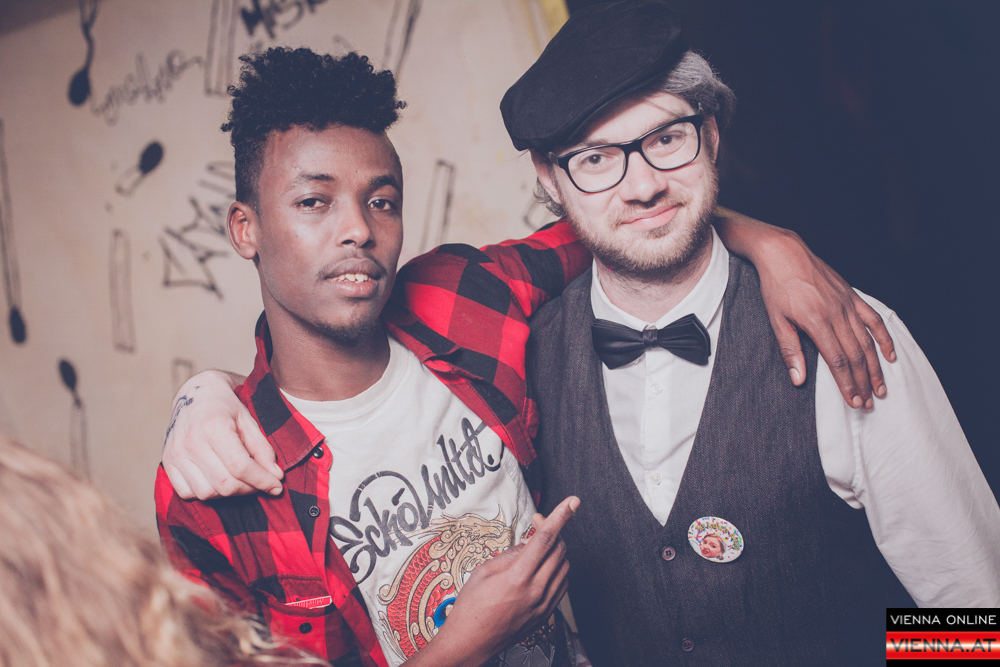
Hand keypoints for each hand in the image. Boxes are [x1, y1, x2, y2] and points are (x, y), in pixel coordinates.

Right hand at [161, 370, 282, 499]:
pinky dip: (206, 492)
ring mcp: (176, 454)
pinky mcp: (168, 462)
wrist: (195, 394)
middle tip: (259, 481)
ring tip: (240, 479)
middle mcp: (191, 443)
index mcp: (214, 428)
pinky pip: (188, 493)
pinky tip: (218, 479)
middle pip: (225, 484)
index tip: (276, 487)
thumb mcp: (249, 421)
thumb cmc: (225, 406)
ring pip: (206, 493)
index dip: (262, 481)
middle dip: (248, 489)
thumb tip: (276, 476)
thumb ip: (263, 449)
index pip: (241, 467)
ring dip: (228, 492)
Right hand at [420, 496, 579, 666]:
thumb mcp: (483, 572)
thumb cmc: (470, 610)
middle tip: (536, 524)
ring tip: (537, 547)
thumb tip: (529, 542)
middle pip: (559, 550)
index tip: (572, 502)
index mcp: (517, 578)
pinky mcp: (546, 614)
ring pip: (565, 566)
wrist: (470, 644)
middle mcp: (536, 592)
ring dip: (556, 550)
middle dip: (552, 530)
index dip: (560, 516)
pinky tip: (543, 566)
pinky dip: (558, 569)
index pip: (545, 539)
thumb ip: (510, 554)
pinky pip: (563, 584)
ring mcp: (543, 605)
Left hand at [754, 228, 895, 408]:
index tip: (853, 401)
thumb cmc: (776, 286)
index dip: (847, 384)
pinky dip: (883, 338)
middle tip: (868, 403)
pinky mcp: (851, 295)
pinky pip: (873, 319)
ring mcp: (847, 304)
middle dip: (863, 382)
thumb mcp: (776, 320)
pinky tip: (890, 354)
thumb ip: (790, 350)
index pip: (838, 361)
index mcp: (817, 322)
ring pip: (867, 340)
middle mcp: (837, 314)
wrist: (784, 252)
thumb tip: (798, 379)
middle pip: (856, 355)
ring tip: (881, 387)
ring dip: (875, 366)